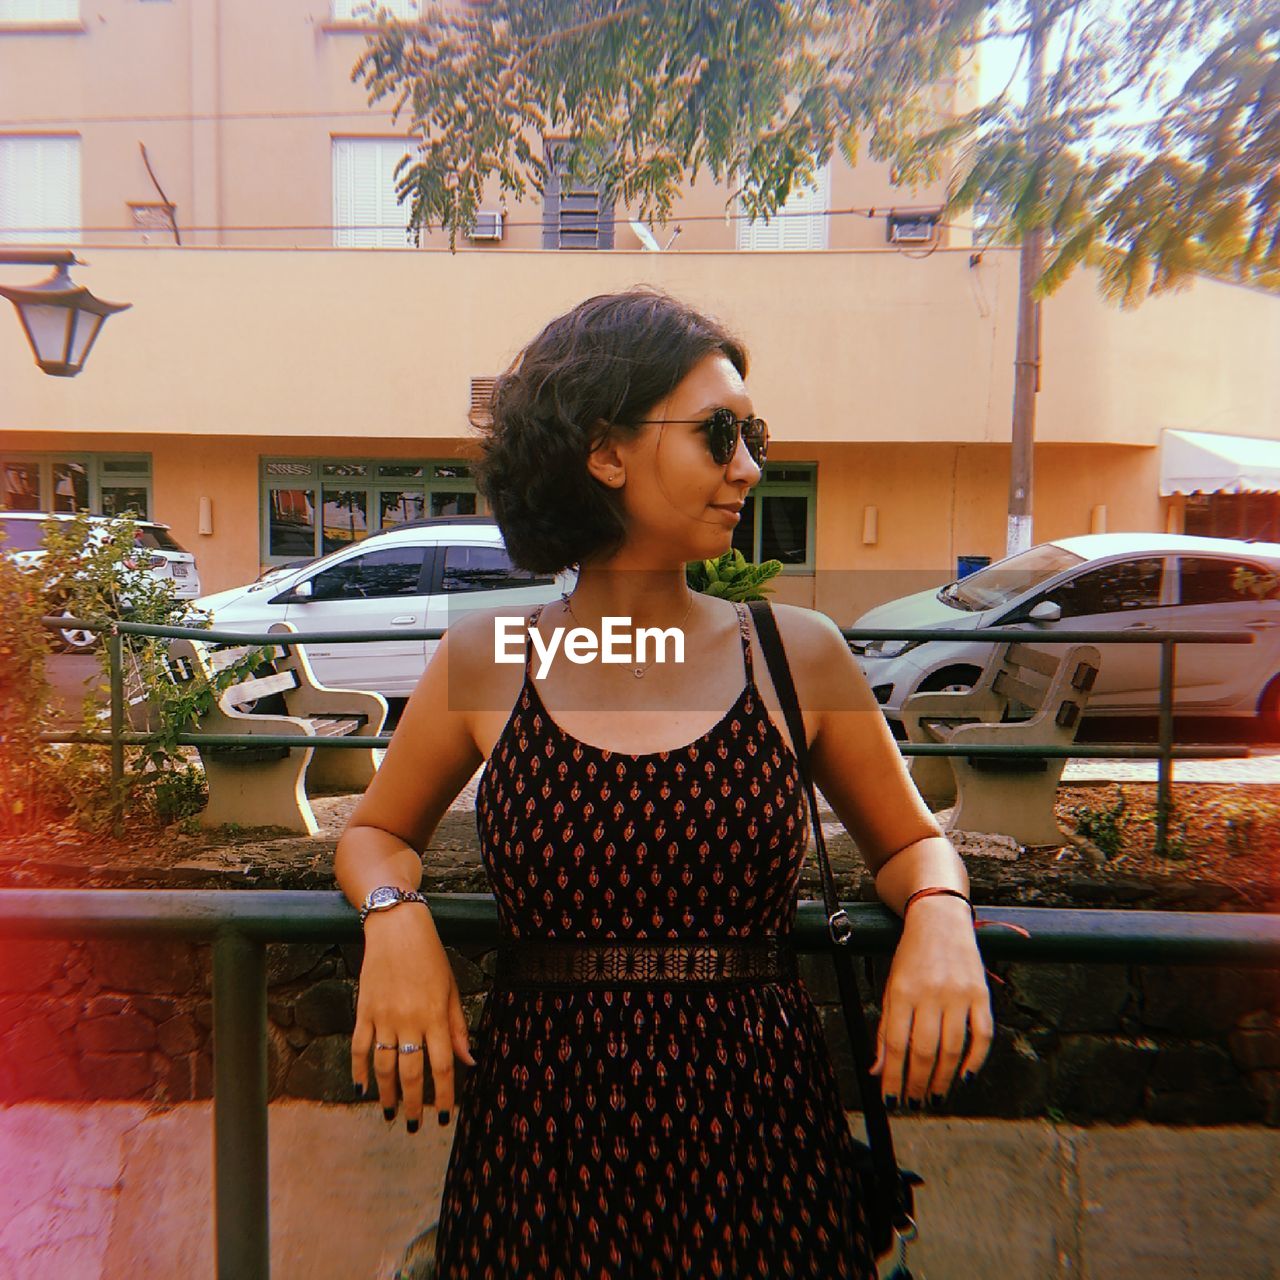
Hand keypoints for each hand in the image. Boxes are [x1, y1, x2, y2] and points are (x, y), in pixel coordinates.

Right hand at [351, 904, 476, 1130]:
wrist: (397, 927)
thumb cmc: (431, 957)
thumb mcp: (451, 989)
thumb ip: (457, 1027)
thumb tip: (469, 1061)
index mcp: (435, 1016)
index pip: (442, 1066)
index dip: (444, 1095)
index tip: (444, 1116)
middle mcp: (409, 1020)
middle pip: (411, 1073)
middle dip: (413, 1104)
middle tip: (414, 1126)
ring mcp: (383, 1016)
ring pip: (384, 1066)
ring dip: (386, 1094)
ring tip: (389, 1113)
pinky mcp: (364, 1010)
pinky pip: (358, 1047)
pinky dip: (358, 1070)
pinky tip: (362, 1088)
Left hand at [868, 896, 992, 1106]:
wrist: (939, 918)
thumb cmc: (911, 957)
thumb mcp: (891, 987)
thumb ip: (887, 1028)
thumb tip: (878, 1070)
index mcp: (903, 991)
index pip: (896, 1046)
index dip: (893, 1078)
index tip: (891, 1101)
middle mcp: (931, 993)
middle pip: (924, 1051)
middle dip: (918, 1084)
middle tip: (915, 1103)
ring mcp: (959, 994)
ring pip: (953, 1049)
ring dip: (943, 1079)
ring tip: (934, 1096)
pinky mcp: (981, 993)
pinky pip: (983, 1035)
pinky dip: (976, 1060)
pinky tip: (965, 1077)